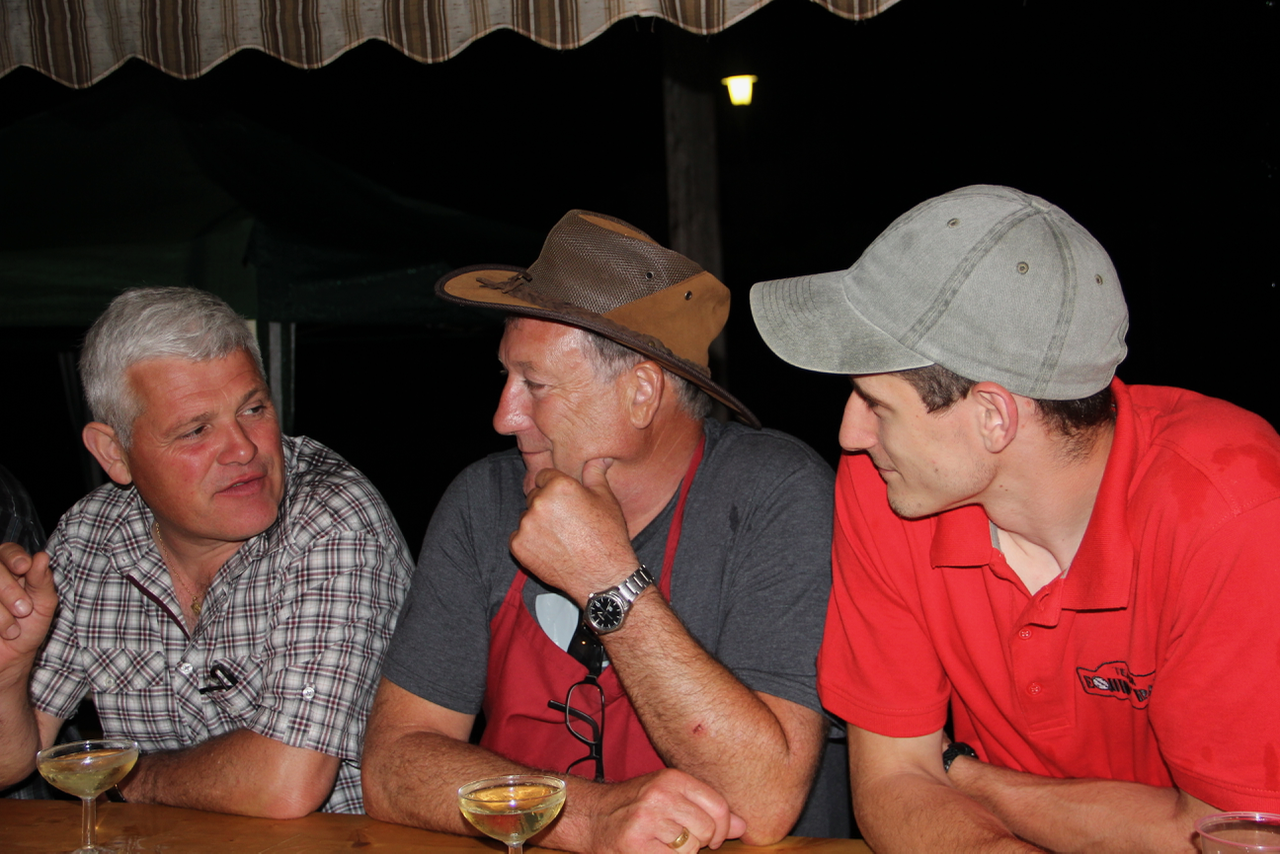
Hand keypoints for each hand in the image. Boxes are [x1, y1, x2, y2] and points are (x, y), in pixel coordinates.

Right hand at [0, 543, 56, 681]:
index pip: (7, 550)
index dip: (14, 556)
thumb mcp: (43, 604)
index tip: (23, 567)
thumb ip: (42, 581)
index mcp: (10, 570)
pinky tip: (0, 634)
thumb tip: (42, 557)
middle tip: (24, 610)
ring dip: (0, 613)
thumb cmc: (27, 628)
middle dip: (9, 589)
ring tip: (12, 630)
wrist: (9, 660)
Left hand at [509, 459, 638, 603]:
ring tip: (561, 539)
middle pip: (535, 496)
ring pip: (527, 517)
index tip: (566, 502)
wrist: (603, 576)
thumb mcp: (606, 499)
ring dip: (538, 524)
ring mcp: (526, 525)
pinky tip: (551, 550)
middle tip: (566, 523)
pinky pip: (519, 537)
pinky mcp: (518, 546)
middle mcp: (539, 502)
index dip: (556, 488)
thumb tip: (598, 458)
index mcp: (559, 486)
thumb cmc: (608, 536)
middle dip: (547, 506)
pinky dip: (530, 542)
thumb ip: (595, 474)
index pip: (544, 476)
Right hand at [581, 768, 745, 853]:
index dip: (722, 828)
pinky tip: (654, 851)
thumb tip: (742, 826)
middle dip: (700, 842)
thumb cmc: (634, 806)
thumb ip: (705, 807)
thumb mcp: (669, 796)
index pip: (718, 806)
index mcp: (672, 779)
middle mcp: (660, 795)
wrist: (590, 815)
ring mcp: (647, 820)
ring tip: (664, 844)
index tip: (712, 837)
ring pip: (690, 849)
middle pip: (707, 829)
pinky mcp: (635, 844)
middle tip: (683, 841)